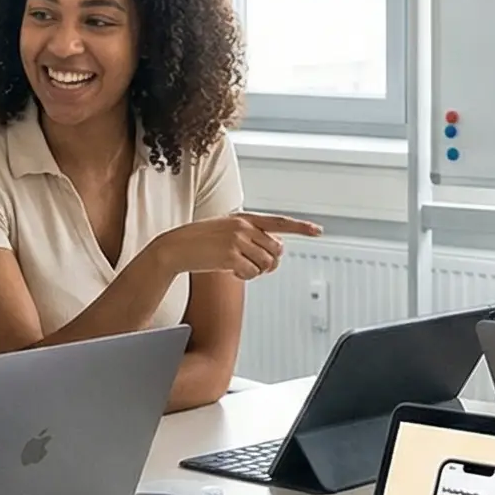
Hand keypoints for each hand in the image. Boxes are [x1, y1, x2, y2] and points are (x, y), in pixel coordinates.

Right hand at [151, 212, 321, 282]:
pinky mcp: (230, 256)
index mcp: (244, 218)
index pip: (279, 222)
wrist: (176, 247)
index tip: (318, 230)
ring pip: (266, 264)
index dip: (301, 227)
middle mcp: (244, 227)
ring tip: (238, 267)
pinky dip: (245, 277)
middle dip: (270, 262)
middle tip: (254, 265)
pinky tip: (231, 272)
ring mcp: (237, 241)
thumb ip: (251, 235)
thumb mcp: (226, 230)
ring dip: (256, 271)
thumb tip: (275, 251)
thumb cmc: (201, 241)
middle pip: (276, 250)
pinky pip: (252, 273)